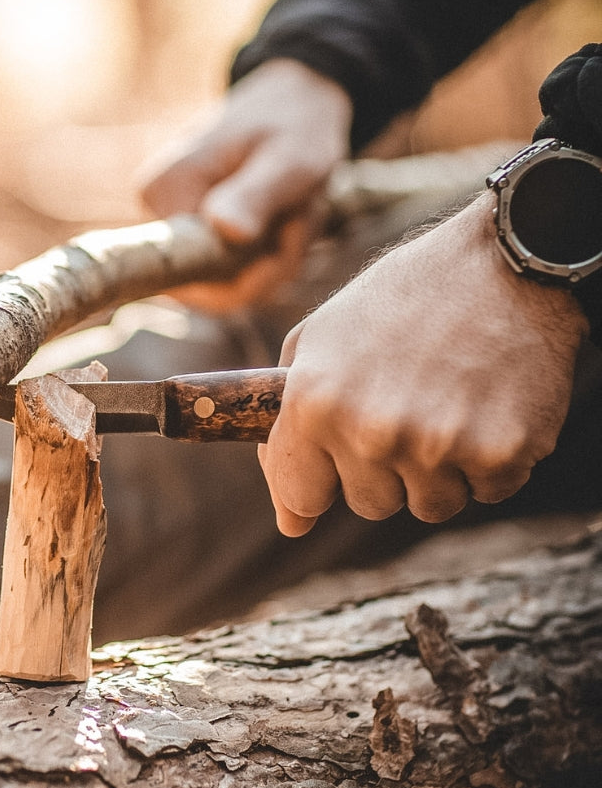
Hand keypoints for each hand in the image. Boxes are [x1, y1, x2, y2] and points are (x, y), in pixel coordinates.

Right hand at [139, 59, 352, 310]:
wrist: (294, 105)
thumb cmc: (294, 126)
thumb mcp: (290, 159)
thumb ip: (255, 194)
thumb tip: (223, 229)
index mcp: (165, 190)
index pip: (197, 279)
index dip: (251, 276)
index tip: (289, 233)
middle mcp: (153, 212)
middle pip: (212, 288)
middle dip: (269, 266)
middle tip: (302, 218)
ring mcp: (168, 225)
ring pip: (226, 284)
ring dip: (275, 259)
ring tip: (295, 212)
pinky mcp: (187, 234)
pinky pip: (229, 274)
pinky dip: (268, 256)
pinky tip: (284, 221)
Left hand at [258, 193, 587, 535]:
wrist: (503, 264)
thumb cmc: (401, 298)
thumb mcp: (318, 340)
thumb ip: (285, 430)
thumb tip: (289, 523)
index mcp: (315, 402)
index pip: (301, 496)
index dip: (319, 479)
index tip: (333, 465)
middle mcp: (371, 432)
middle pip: (368, 504)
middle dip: (380, 468)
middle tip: (402, 407)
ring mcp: (438, 447)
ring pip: (428, 505)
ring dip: (435, 470)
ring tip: (445, 402)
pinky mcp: (501, 454)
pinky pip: (485, 492)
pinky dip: (487, 461)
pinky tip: (484, 406)